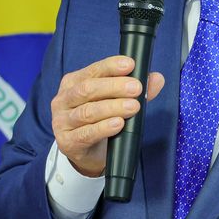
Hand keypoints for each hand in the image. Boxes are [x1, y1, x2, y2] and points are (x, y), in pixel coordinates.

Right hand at [51, 55, 164, 176]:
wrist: (87, 153)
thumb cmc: (99, 121)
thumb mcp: (115, 102)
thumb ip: (134, 90)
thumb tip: (157, 78)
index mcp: (73, 83)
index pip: (92, 71)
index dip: (111, 66)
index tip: (130, 65)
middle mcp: (63, 100)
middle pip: (87, 89)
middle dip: (114, 87)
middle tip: (136, 88)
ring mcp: (62, 122)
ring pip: (87, 112)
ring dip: (112, 108)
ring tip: (133, 107)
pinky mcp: (67, 142)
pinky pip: (86, 134)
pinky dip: (103, 128)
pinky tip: (118, 124)